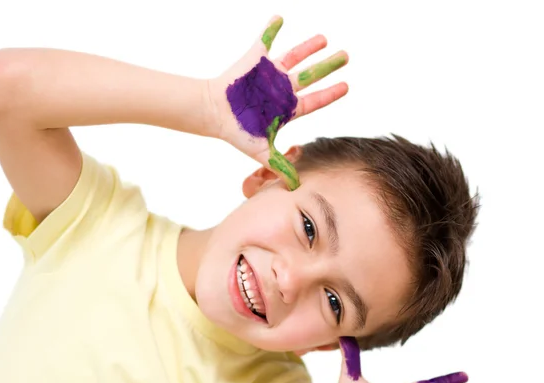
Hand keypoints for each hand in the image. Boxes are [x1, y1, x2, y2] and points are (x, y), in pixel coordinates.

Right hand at [206, 15, 348, 189]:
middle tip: (345, 56)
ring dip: (309, 46)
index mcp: (286, 109)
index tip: (347, 86)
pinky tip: (281, 17)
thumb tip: (295, 187)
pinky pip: (266, 38)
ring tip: (324, 39)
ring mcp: (270, 73)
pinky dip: (273, 28)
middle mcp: (281, 89)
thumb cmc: (237, 132)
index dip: (331, 93)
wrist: (214, 114)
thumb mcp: (261, 152)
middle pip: (311, 75)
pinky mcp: (255, 59)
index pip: (314, 101)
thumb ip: (280, 166)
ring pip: (294, 56)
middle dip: (328, 66)